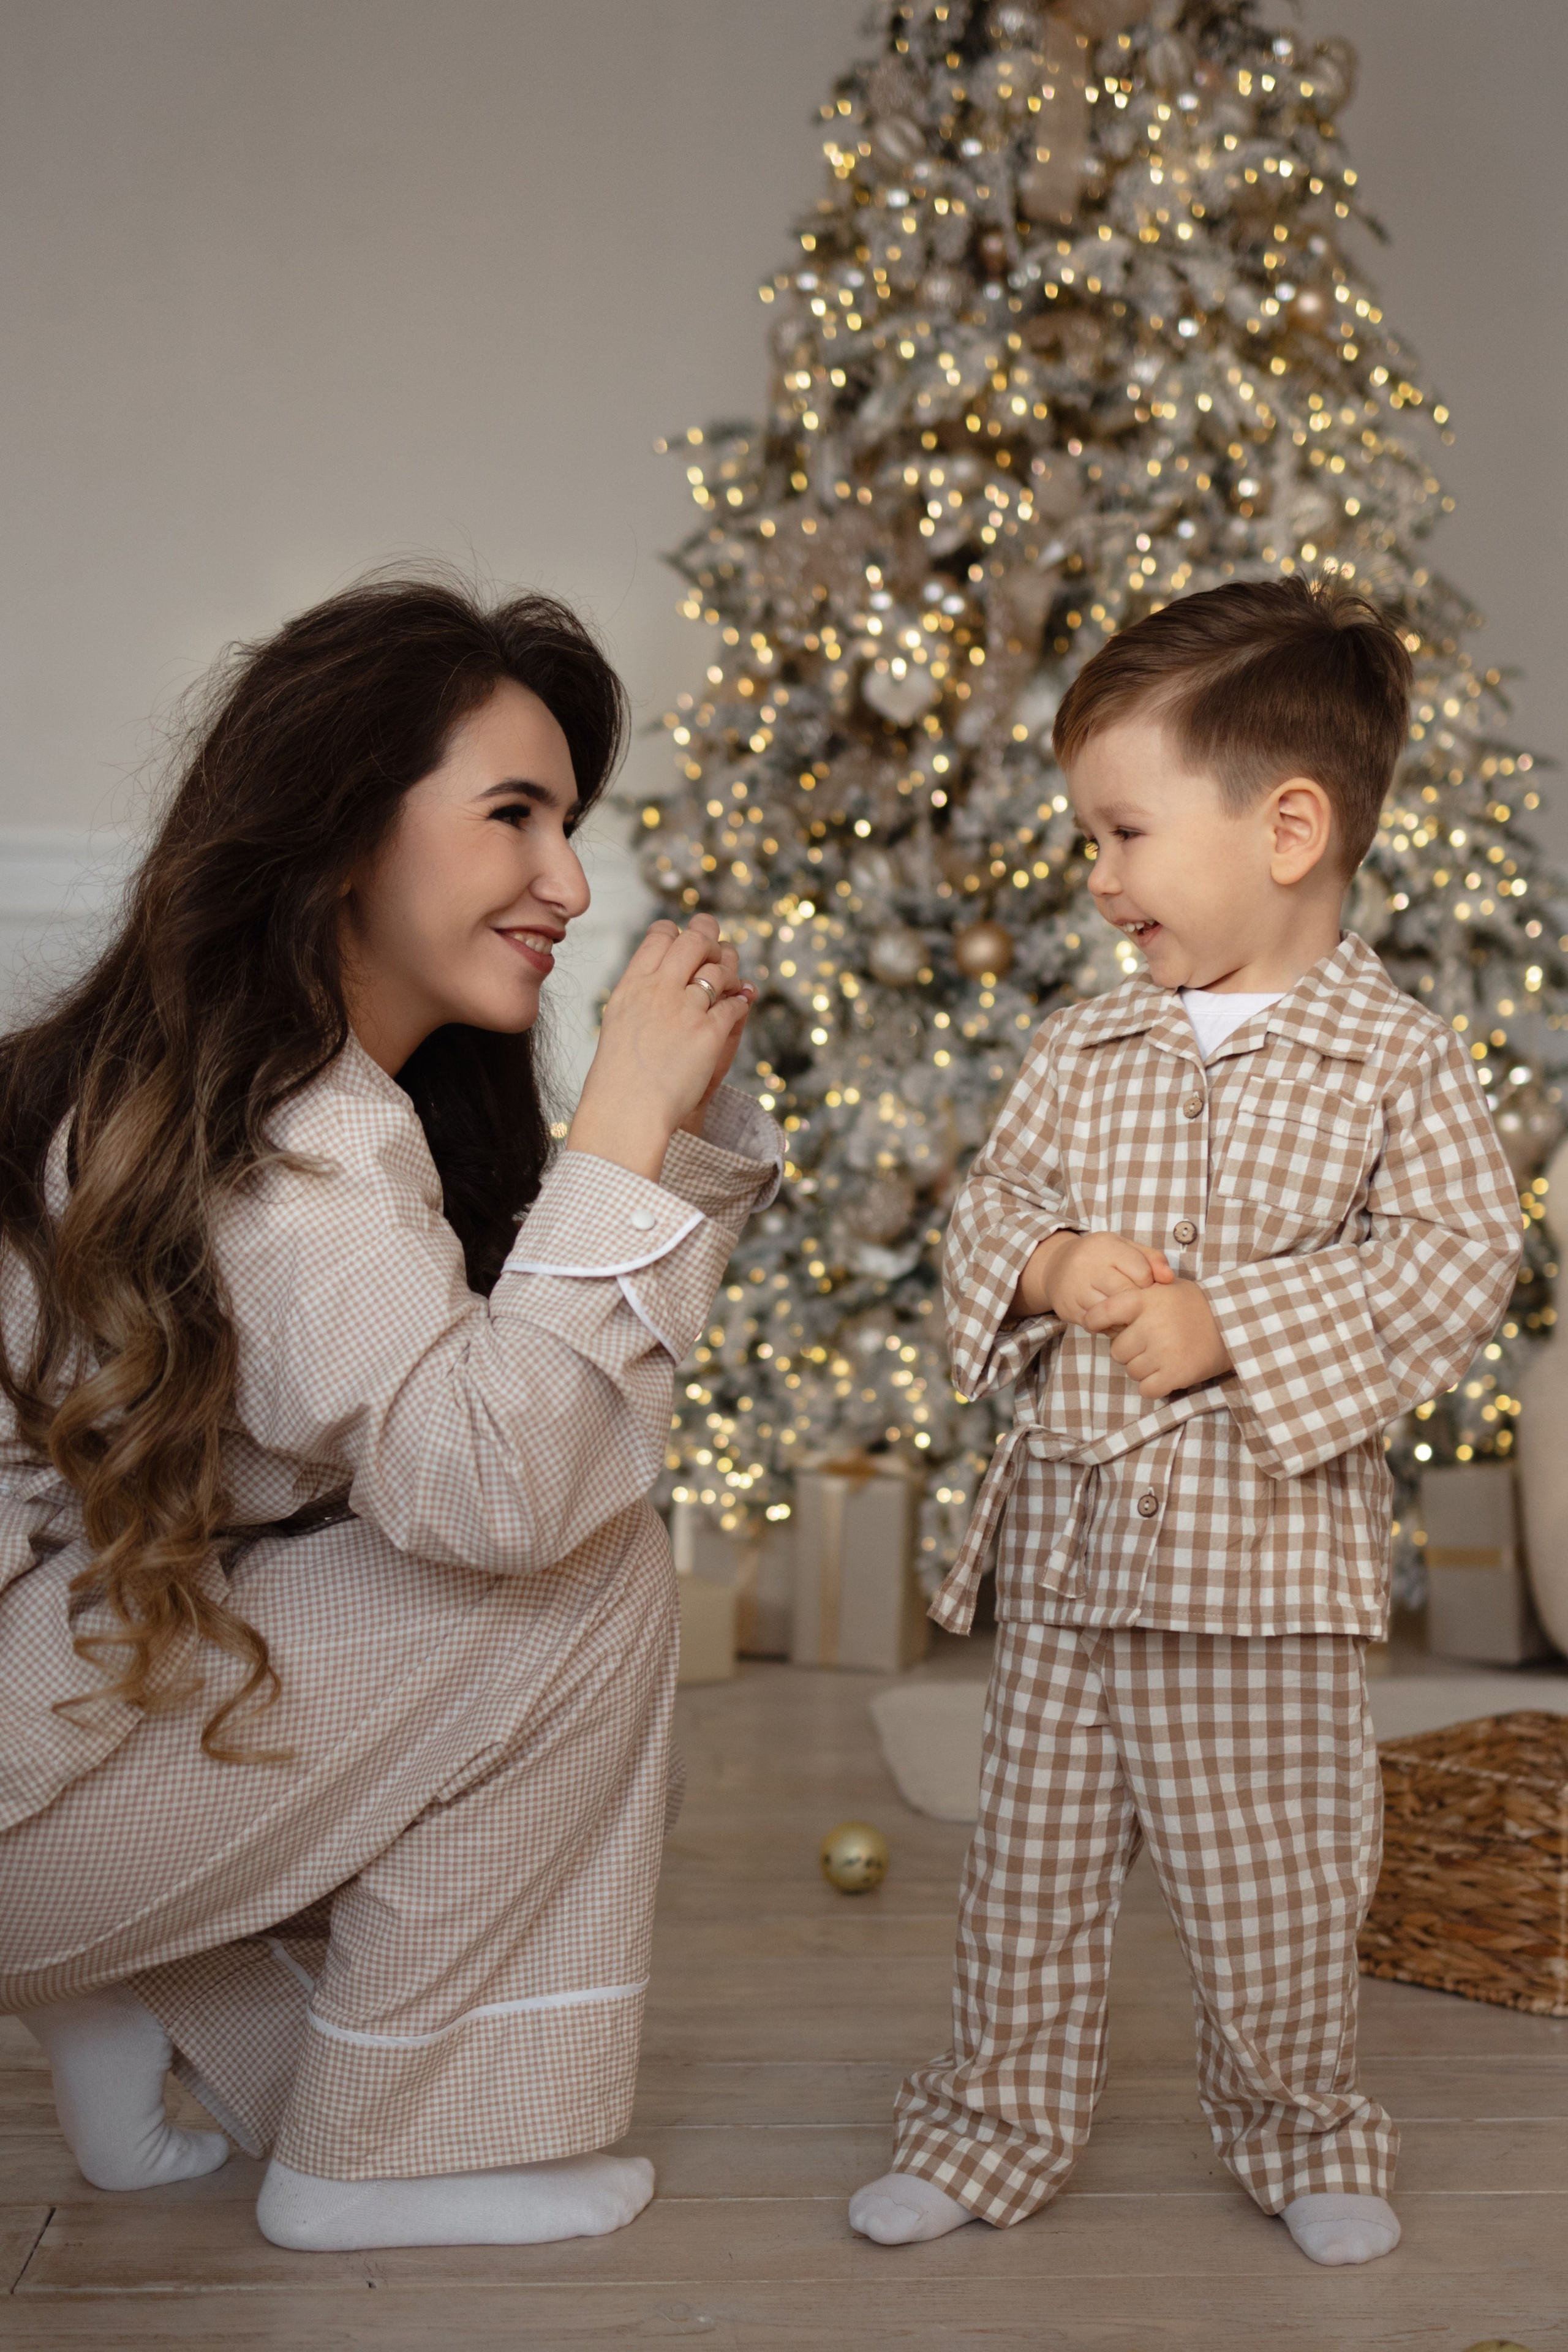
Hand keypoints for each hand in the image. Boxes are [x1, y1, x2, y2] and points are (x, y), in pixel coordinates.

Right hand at [567, 915, 753, 1178]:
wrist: (626, 1110)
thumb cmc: (617, 1075)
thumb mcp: (619, 1022)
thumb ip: (640, 995)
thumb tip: (661, 976)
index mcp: (632, 985)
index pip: (659, 936)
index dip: (677, 931)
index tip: (685, 937)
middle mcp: (659, 990)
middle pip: (694, 942)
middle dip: (710, 937)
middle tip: (718, 945)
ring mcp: (685, 1010)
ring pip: (719, 971)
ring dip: (731, 970)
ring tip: (732, 978)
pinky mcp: (709, 1034)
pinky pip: (734, 1006)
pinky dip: (740, 1002)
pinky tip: (741, 1002)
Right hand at [1013, 1230, 1173, 1325]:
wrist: (1055, 1266)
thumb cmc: (1100, 1257)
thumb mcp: (1125, 1248)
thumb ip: (1151, 1258)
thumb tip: (1169, 1278)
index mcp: (1105, 1246)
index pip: (1141, 1271)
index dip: (1149, 1282)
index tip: (1145, 1284)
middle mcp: (1087, 1265)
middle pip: (1126, 1294)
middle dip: (1138, 1302)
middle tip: (1141, 1304)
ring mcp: (1075, 1289)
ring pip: (1112, 1312)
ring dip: (1125, 1317)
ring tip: (1128, 1312)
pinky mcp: (1068, 1309)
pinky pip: (1098, 1325)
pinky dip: (1110, 1326)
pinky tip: (1113, 1319)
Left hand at [1082, 1278, 1232, 1399]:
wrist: (1234, 1325)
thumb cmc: (1195, 1305)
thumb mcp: (1166, 1288)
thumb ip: (1137, 1294)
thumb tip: (1102, 1309)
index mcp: (1146, 1299)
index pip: (1103, 1312)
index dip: (1095, 1321)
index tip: (1095, 1325)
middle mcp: (1151, 1325)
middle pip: (1117, 1351)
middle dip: (1130, 1350)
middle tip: (1151, 1343)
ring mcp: (1163, 1351)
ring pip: (1132, 1371)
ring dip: (1144, 1368)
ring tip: (1165, 1355)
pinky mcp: (1175, 1374)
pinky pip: (1147, 1389)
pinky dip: (1154, 1385)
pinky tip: (1167, 1373)